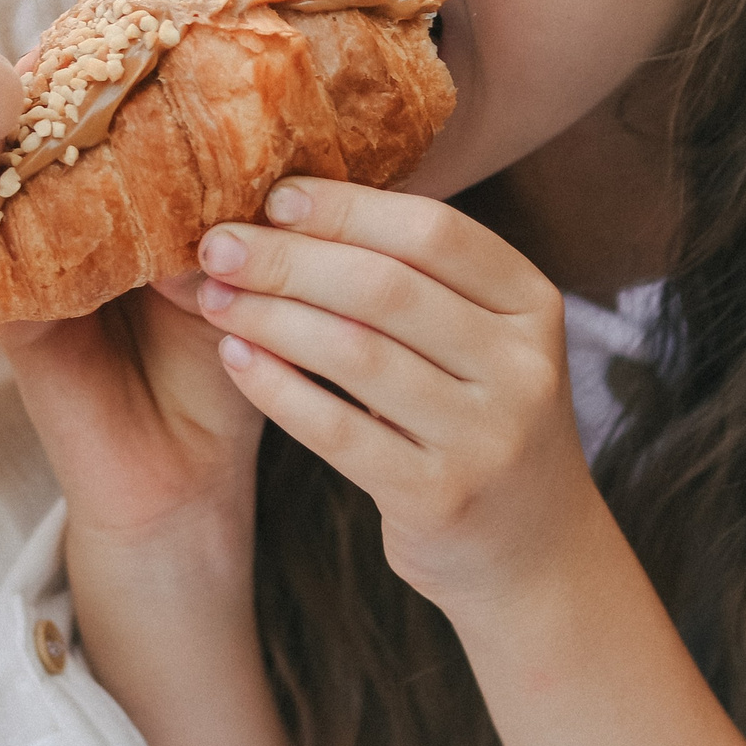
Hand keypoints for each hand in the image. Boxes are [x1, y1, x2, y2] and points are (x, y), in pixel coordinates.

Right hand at [0, 0, 288, 745]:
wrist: (190, 483)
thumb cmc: (231, 366)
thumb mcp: (258, 256)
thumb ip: (262, 187)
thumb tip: (311, 83)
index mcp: (128, 199)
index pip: (118, 98)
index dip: (126, 29)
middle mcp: (74, 215)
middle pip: (65, 107)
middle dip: (87, 37)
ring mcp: (35, 256)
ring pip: (30, 154)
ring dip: (51, 92)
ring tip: (85, 24)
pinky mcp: (14, 309)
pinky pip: (9, 234)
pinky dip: (28, 187)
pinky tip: (48, 135)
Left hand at [194, 175, 598, 615]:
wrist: (531, 550)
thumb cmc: (475, 418)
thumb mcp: (477, 340)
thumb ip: (412, 277)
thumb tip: (290, 203)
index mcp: (531, 304)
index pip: (433, 231)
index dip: (347, 208)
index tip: (275, 195)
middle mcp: (522, 366)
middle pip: (387, 287)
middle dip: (290, 258)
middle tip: (218, 243)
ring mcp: (486, 437)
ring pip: (356, 354)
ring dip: (271, 317)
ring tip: (213, 296)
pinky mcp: (440, 498)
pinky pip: (338, 430)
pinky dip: (277, 388)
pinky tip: (235, 358)